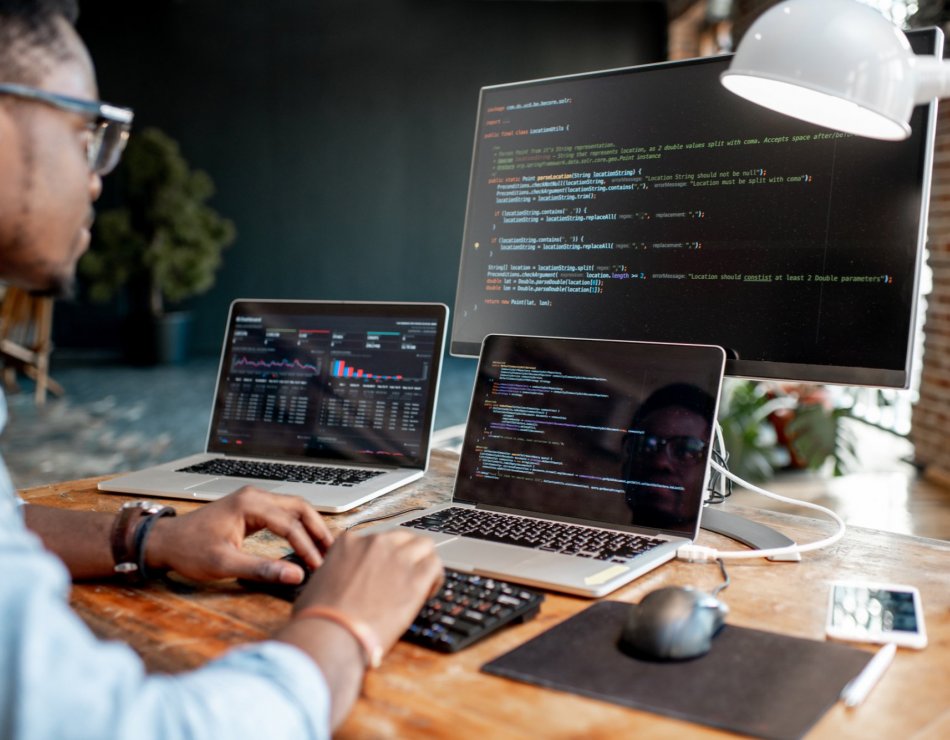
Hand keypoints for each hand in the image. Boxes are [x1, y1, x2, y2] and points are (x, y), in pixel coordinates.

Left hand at [145, 487, 332, 583]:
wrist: (165, 541)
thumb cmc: (189, 550)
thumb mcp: (225, 564)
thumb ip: (261, 569)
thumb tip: (295, 576)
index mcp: (250, 504)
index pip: (290, 525)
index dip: (307, 547)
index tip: (317, 567)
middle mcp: (255, 496)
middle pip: (300, 508)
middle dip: (318, 530)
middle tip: (332, 553)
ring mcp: (253, 500)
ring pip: (294, 508)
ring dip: (311, 527)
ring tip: (324, 548)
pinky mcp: (252, 508)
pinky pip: (283, 513)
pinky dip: (298, 526)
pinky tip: (305, 542)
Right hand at [292, 530, 442, 652]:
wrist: (330, 633)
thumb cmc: (317, 618)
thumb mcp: (319, 584)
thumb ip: (336, 575)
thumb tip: (342, 587)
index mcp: (348, 542)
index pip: (375, 541)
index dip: (382, 558)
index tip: (383, 574)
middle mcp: (374, 543)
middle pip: (402, 538)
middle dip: (405, 555)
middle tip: (405, 577)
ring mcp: (397, 557)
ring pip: (424, 545)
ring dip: (423, 561)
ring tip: (422, 584)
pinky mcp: (415, 577)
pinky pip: (435, 566)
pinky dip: (435, 578)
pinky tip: (427, 593)